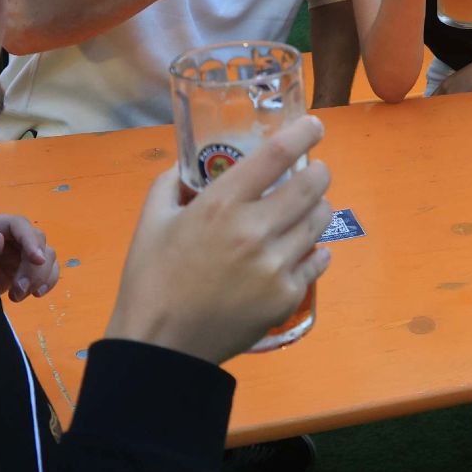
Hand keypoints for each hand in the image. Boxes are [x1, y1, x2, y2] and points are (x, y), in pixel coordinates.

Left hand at [0, 213, 59, 301]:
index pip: (19, 224)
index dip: (30, 240)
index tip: (37, 260)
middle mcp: (11, 237)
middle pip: (38, 241)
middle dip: (34, 267)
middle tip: (19, 289)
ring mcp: (20, 253)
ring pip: (47, 256)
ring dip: (40, 277)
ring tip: (18, 296)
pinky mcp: (25, 270)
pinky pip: (47, 271)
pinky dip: (47, 282)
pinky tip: (36, 294)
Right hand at [106, 115, 333, 364]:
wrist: (161, 346)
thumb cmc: (151, 280)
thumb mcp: (151, 221)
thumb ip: (170, 184)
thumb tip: (188, 166)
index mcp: (221, 205)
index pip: (277, 155)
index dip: (303, 133)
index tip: (314, 125)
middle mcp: (255, 230)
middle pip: (312, 184)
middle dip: (319, 171)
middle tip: (314, 171)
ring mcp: (275, 265)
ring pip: (320, 220)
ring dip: (318, 208)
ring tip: (307, 209)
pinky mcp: (287, 296)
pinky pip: (318, 261)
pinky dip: (314, 250)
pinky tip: (303, 249)